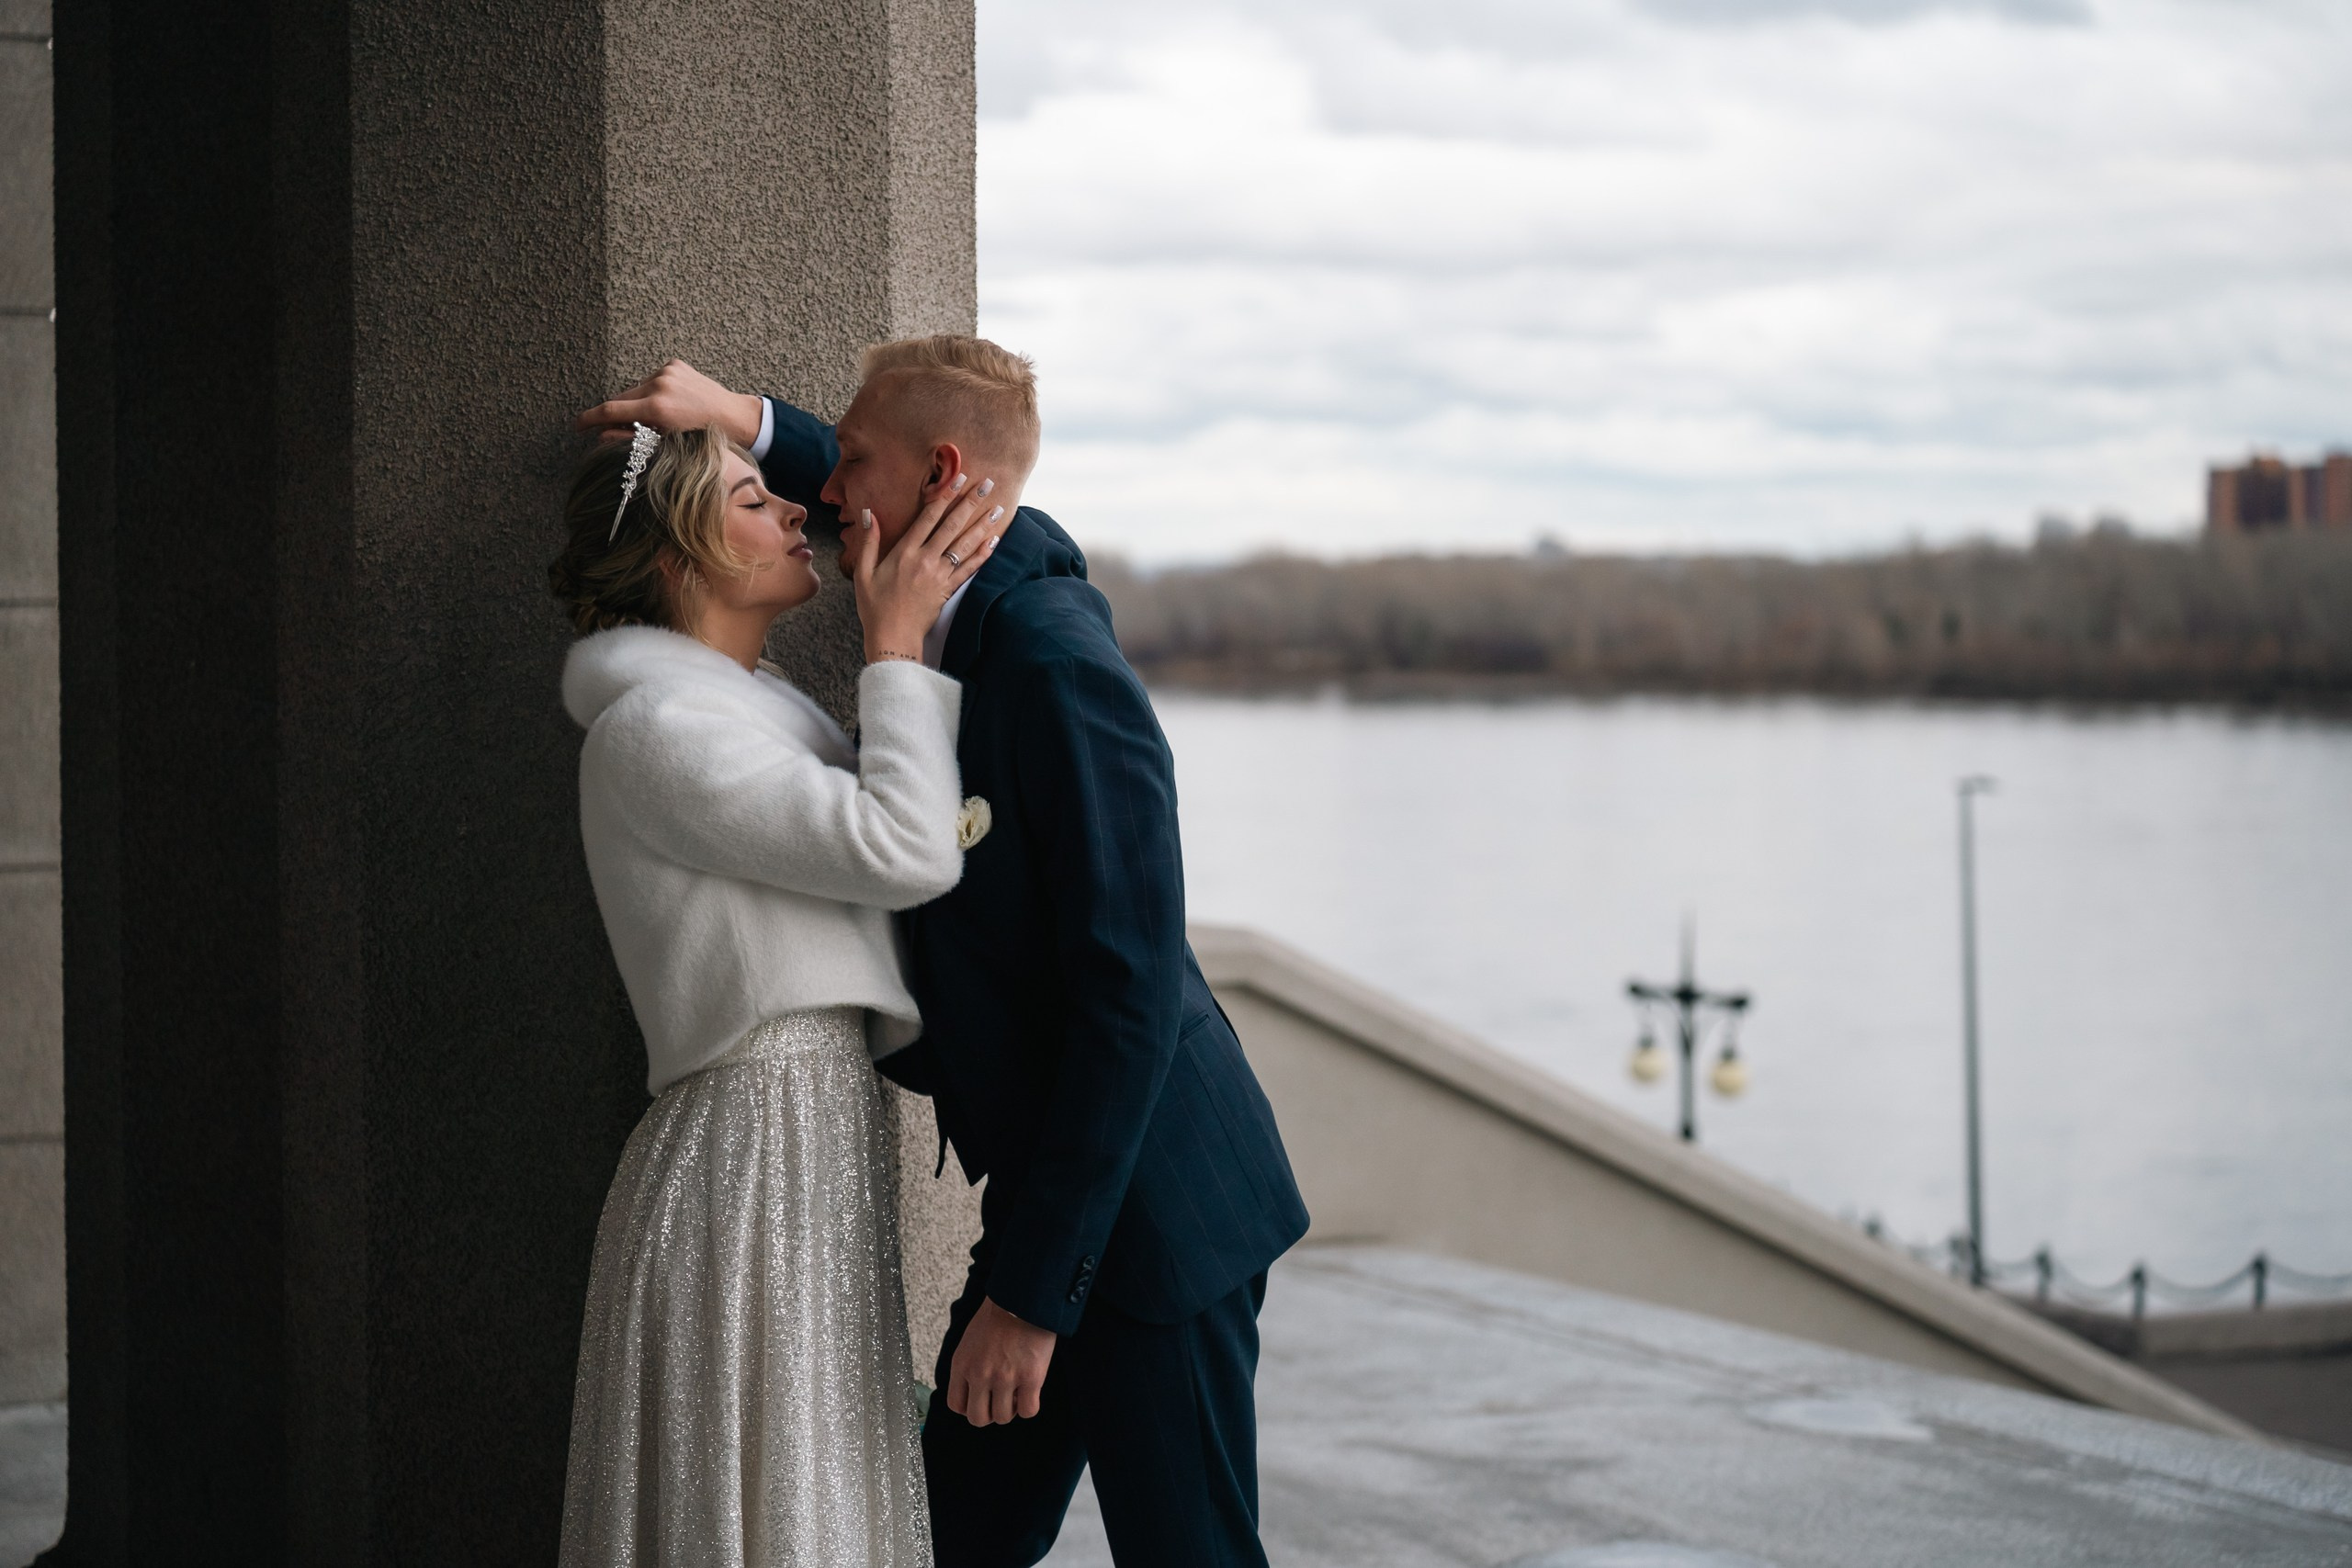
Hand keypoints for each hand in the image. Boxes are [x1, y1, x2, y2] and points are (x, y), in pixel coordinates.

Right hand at [576, 359, 763, 446]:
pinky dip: (652, 391)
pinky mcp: (674, 364)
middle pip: (621, 399)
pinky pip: (651, 379)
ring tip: (656, 419)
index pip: (611, 411)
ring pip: (635, 389)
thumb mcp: (665, 445)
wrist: (734, 416)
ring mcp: (667, 371)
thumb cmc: (702, 437)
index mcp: (657, 407)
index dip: (589, 419)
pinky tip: (669, 403)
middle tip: (625, 429)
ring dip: (637, 403)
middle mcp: (660, 384)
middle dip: (617, 414)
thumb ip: (630, 439)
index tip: (577, 426)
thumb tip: (601, 436)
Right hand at [845, 474, 1003, 663]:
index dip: (944, 496)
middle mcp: (925, 560)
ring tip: (999, 507)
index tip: (958, 479)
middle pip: (952, 525)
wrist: (892, 638)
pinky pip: (969, 569)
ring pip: (965, 544)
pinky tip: (994, 540)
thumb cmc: (874, 606)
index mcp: (904, 552)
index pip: (928, 517)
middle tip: (987, 483)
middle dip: (970, 502)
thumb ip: (868, 542)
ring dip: (983, 524)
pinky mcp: (948, 590)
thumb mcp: (862, 572)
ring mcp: (939, 575)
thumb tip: (869, 513)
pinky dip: (983, 554)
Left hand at [946, 1297, 1055, 1426]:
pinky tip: (1030, 1393)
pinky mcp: (1030, 1378)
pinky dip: (1029, 1407)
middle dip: (990, 1413)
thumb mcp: (970, 1340)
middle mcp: (980, 1375)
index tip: (982, 1400)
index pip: (956, 1405)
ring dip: (1010, 1409)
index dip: (970, 1407)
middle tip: (1000, 1400)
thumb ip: (968, 1366)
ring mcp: (1005, 1378)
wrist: (1024, 1298)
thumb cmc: (998, 1316)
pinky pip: (1028, 1411)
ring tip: (1017, 1392)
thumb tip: (974, 1391)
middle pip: (978, 1418)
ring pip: (1003, 1418)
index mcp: (962, 1364)